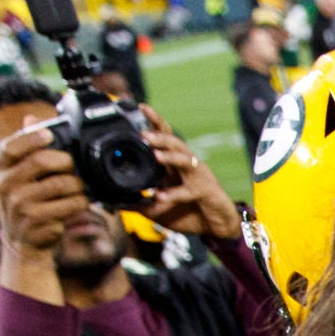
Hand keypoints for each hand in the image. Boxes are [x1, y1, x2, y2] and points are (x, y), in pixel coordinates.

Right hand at [0, 124, 89, 259]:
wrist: (24, 241)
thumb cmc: (27, 200)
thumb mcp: (20, 174)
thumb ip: (27, 148)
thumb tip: (31, 118)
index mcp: (0, 168)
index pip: (11, 146)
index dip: (31, 137)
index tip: (50, 135)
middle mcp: (5, 184)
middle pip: (40, 161)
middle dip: (65, 161)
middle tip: (76, 165)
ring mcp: (19, 204)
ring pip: (60, 184)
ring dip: (77, 184)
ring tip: (80, 186)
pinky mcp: (36, 222)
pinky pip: (69, 205)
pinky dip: (81, 202)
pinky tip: (80, 202)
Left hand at [135, 106, 241, 239]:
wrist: (217, 228)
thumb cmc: (189, 214)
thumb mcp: (159, 210)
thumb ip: (141, 205)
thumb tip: (117, 203)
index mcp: (174, 164)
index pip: (164, 137)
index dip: (153, 122)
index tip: (140, 107)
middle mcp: (186, 165)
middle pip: (174, 142)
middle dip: (160, 135)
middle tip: (143, 133)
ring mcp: (198, 176)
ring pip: (185, 160)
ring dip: (170, 156)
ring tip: (156, 155)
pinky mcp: (206, 191)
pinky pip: (189, 190)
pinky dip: (174, 193)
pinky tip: (161, 196)